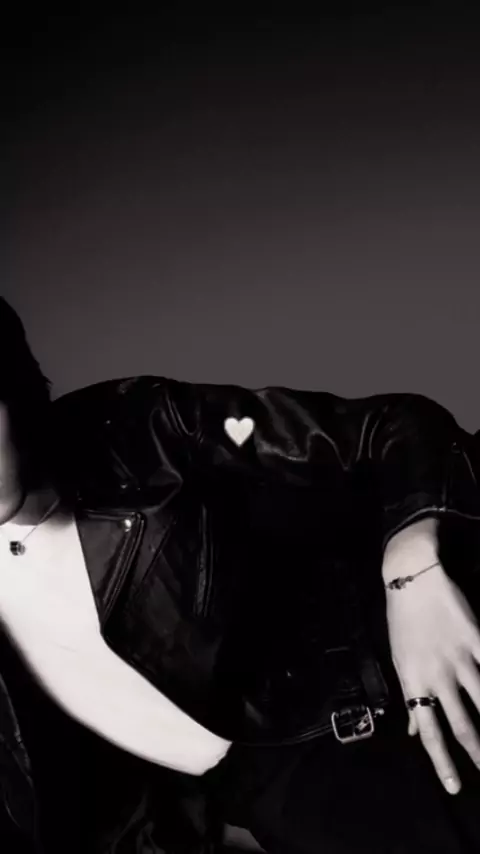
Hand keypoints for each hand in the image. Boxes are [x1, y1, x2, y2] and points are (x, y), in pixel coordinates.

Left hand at [385, 563, 479, 793]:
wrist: (412, 579)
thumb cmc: (403, 621)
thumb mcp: (399, 660)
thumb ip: (409, 698)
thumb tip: (413, 730)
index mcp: (414, 682)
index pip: (428, 731)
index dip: (442, 762)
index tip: (455, 787)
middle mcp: (437, 675)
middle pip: (461, 724)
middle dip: (477, 753)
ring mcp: (459, 657)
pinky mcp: (475, 638)